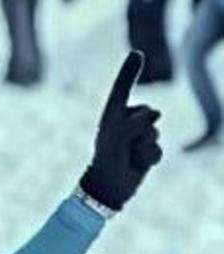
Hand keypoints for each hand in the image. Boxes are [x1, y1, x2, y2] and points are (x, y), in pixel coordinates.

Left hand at [79, 51, 161, 211]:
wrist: (108, 188)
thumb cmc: (106, 160)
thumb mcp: (116, 137)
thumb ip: (136, 121)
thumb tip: (157, 113)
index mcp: (114, 116)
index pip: (122, 90)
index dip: (130, 72)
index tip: (136, 54)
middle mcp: (127, 122)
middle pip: (148, 114)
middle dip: (139, 131)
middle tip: (123, 146)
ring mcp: (139, 135)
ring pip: (154, 133)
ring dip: (142, 147)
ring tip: (129, 156)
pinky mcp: (148, 150)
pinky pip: (157, 149)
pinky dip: (149, 158)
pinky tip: (138, 164)